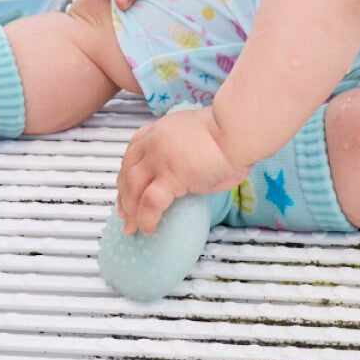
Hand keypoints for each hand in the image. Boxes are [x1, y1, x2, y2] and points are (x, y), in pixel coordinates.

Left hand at [115, 105, 247, 235]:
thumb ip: (186, 150)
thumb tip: (190, 170)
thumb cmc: (230, 135)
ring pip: (133, 187)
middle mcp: (155, 142)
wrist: (237, 131)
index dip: (126, 171)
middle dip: (123, 194)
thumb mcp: (198, 135)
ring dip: (130, 210)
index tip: (124, 185)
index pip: (133, 150)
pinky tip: (148, 229)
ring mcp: (160, 159)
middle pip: (128, 170)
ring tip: (132, 228)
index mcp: (161, 130)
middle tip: (123, 213)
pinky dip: (146, 218)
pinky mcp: (170, 176)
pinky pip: (150, 202)